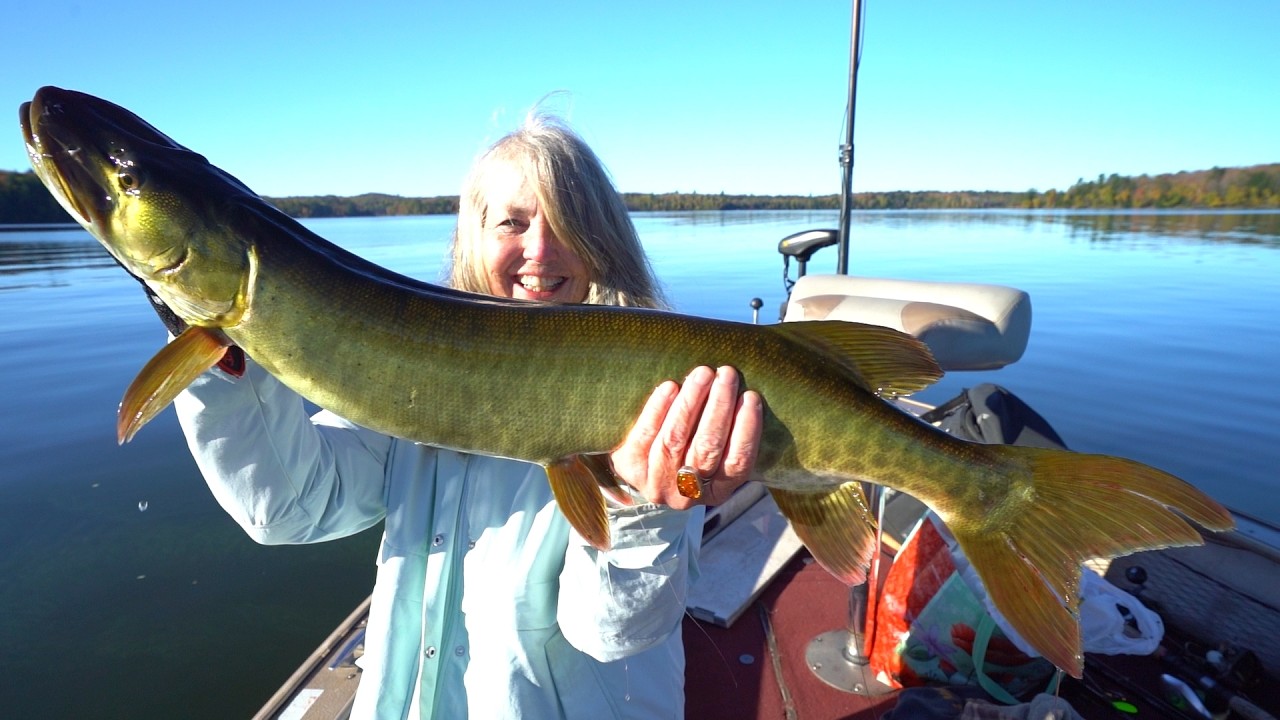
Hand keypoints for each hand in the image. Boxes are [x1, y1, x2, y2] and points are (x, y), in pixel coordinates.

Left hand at [609, 366, 762, 509]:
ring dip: (691, 403)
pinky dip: (659, 409)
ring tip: (702, 374)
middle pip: (707, 448)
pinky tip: (670, 387)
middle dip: (719, 408)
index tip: (751, 397)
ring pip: (676, 440)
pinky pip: (645, 435)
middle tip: (727, 374)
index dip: (746, 430)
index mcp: (716, 491)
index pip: (737, 463)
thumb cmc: (688, 451)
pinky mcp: (630, 467)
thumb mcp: (713, 455)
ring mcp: (656, 482)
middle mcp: (687, 493)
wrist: (640, 472)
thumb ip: (728, 434)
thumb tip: (745, 392)